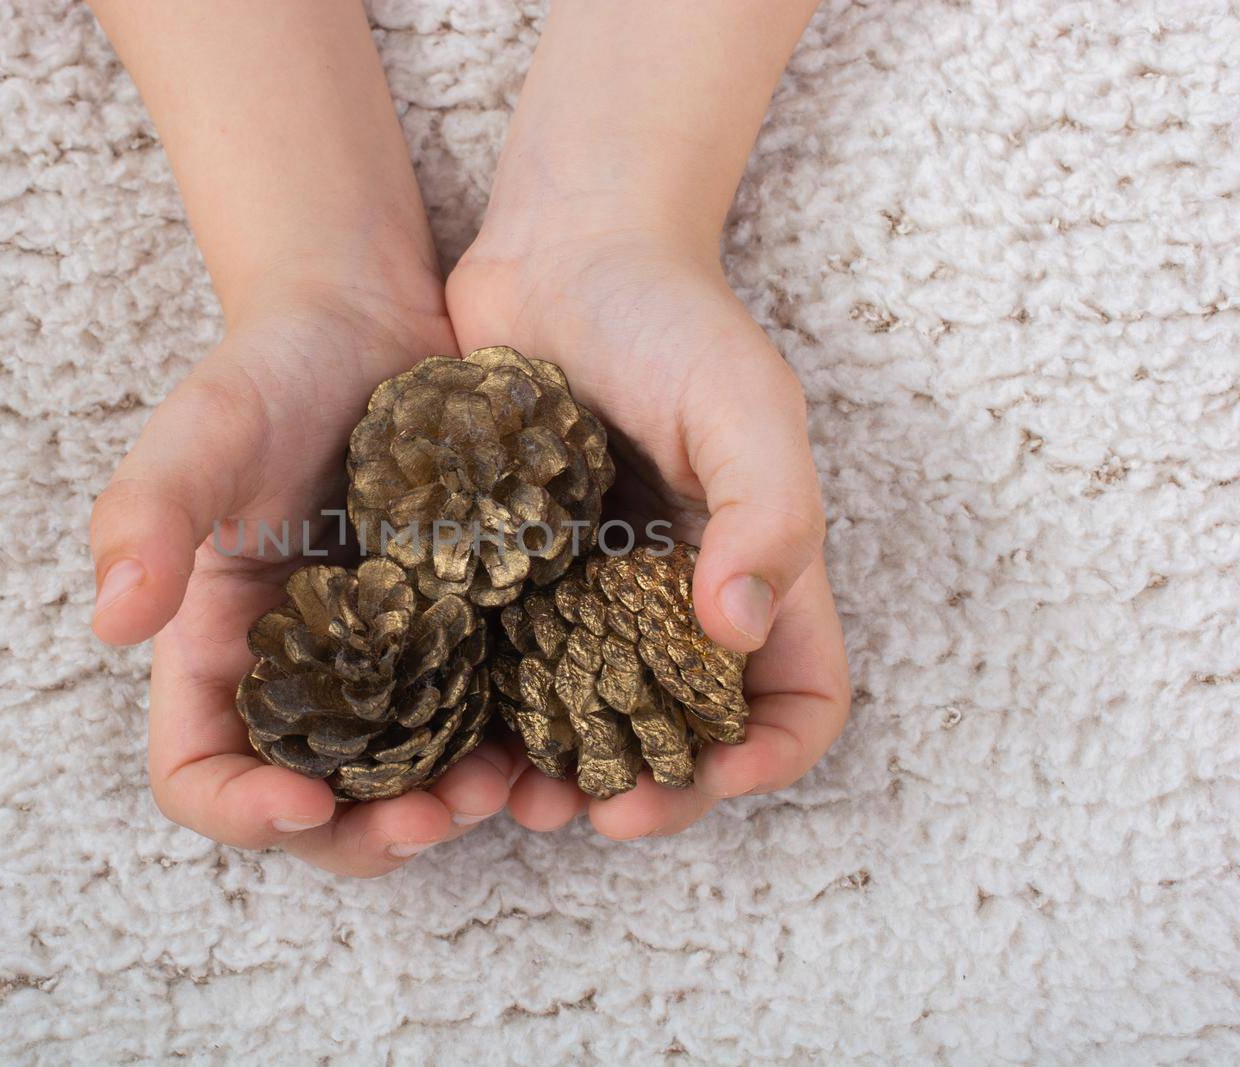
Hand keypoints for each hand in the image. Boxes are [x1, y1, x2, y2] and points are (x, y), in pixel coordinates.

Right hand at [90, 278, 515, 876]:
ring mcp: (385, 666)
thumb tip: (112, 624)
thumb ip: (148, 514)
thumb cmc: (273, 369)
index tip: (307, 797)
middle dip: (366, 834)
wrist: (371, 319)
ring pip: (403, 783)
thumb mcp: (203, 428)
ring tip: (500, 785)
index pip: (199, 772)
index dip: (241, 810)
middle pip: (312, 808)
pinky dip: (508, 750)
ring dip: (444, 807)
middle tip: (433, 816)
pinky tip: (547, 736)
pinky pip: (479, 723)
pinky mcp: (459, 640)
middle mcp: (300, 676)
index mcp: (219, 648)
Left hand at [446, 227, 849, 839]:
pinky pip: (505, 665)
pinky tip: (445, 727)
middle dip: (648, 787)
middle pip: (683, 734)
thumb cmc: (670, 316)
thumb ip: (769, 513)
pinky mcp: (510, 572)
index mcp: (754, 570)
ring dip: (559, 772)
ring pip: (586, 719)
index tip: (712, 772)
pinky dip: (488, 711)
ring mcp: (590, 590)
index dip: (770, 752)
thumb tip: (737, 632)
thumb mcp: (744, 403)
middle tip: (587, 812)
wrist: (558, 247)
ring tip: (511, 794)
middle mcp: (675, 598)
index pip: (797, 698)